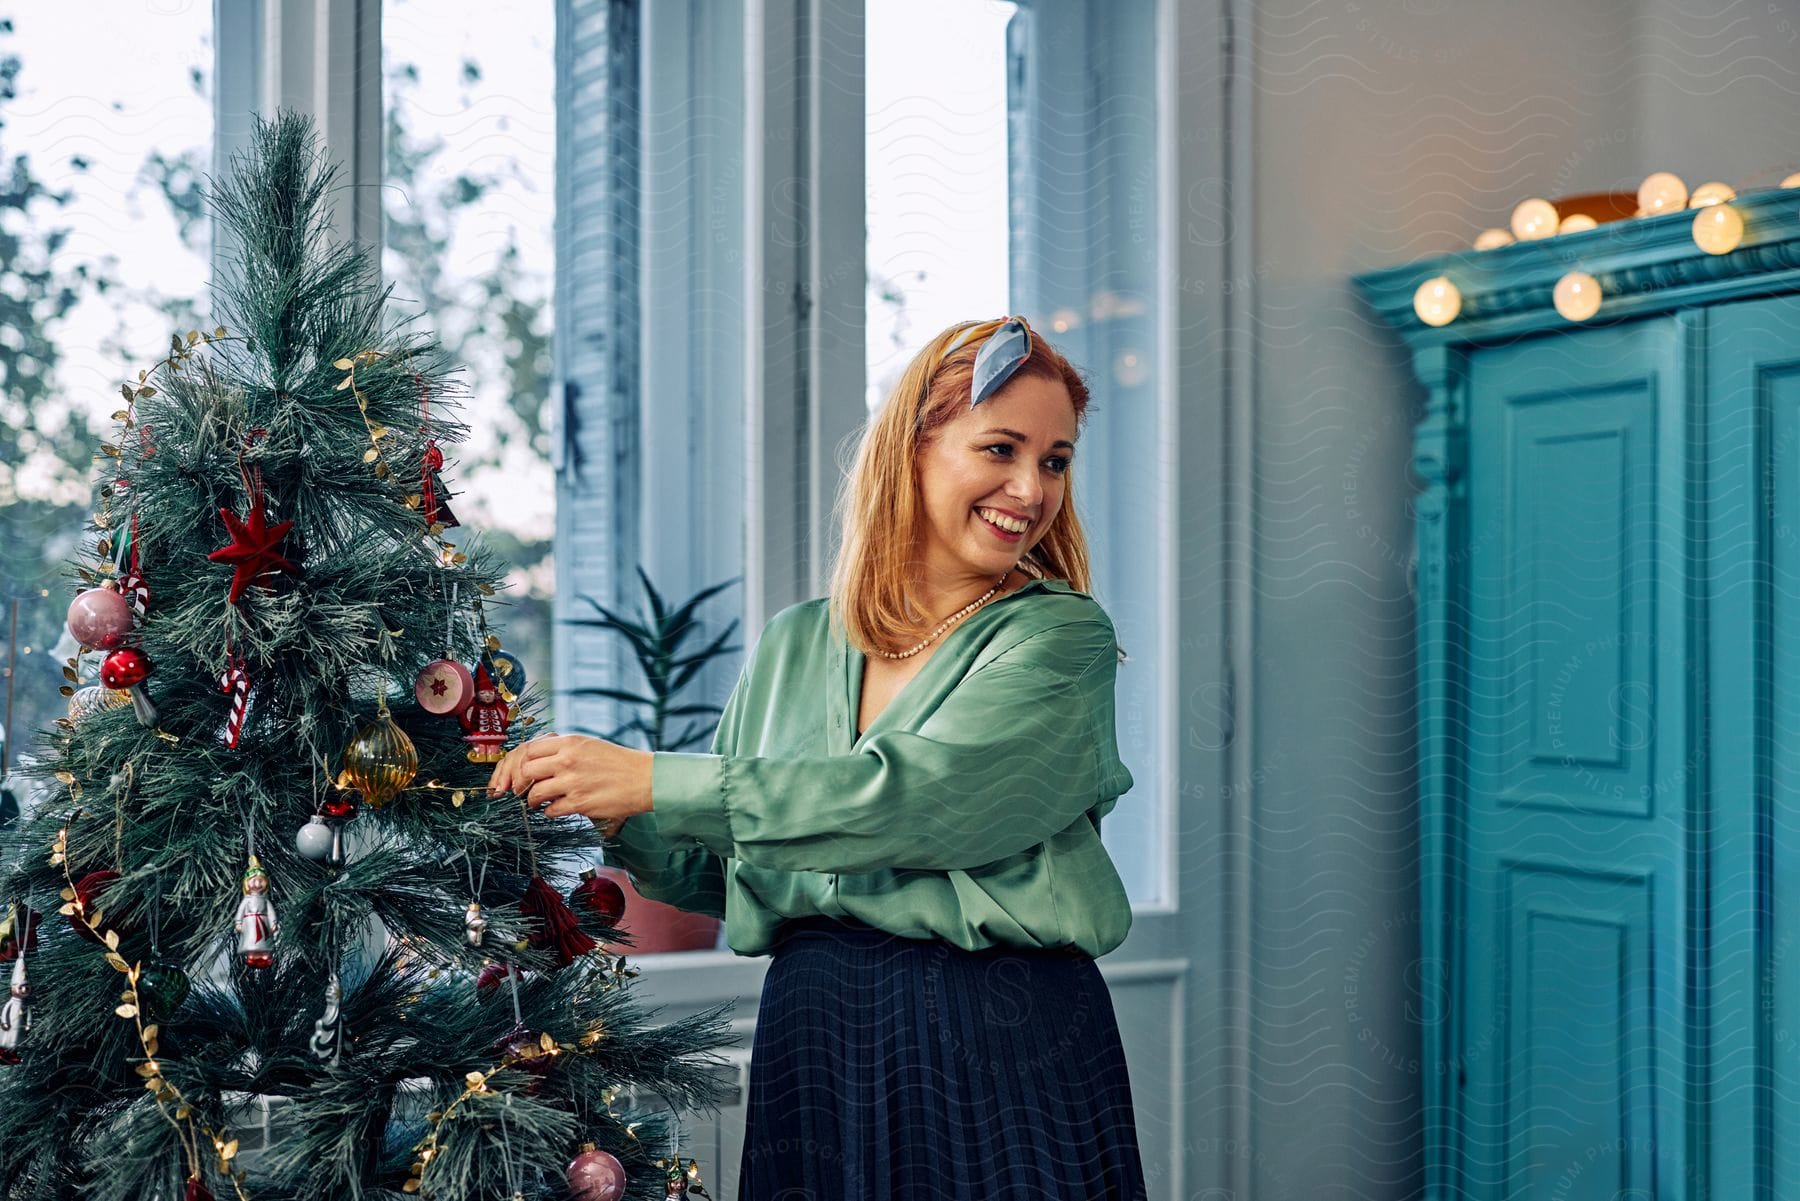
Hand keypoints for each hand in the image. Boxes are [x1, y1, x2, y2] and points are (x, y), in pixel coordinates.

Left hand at [486, 734, 654, 831]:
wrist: (644, 779)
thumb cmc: (617, 762)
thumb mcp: (589, 744)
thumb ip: (562, 748)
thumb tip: (535, 759)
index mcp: (570, 742)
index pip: (529, 749)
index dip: (517, 764)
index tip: (518, 774)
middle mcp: (568, 760)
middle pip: (526, 771)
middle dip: (520, 784)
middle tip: (522, 791)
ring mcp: (572, 782)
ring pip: (534, 793)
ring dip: (533, 800)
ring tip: (541, 801)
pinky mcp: (579, 802)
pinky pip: (551, 810)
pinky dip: (551, 811)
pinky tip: (559, 808)